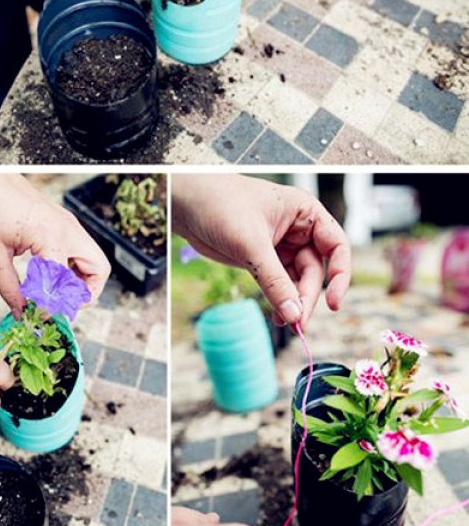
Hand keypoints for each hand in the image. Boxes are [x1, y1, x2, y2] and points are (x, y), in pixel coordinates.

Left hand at [0, 172, 110, 317]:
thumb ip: (10, 288)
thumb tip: (21, 312)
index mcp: (52, 236)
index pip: (66, 283)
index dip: (54, 306)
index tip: (39, 316)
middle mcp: (67, 229)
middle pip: (99, 270)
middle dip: (85, 294)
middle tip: (61, 307)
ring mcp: (67, 223)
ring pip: (92, 260)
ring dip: (79, 281)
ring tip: (53, 294)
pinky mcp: (61, 222)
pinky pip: (78, 250)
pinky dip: (71, 268)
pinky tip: (47, 276)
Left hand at [172, 173, 350, 328]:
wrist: (185, 203)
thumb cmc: (219, 204)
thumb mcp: (251, 244)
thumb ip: (275, 281)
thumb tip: (294, 314)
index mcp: (305, 212)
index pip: (337, 246)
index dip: (340, 275)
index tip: (334, 302)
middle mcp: (297, 228)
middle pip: (316, 270)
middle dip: (307, 296)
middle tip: (297, 321)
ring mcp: (280, 245)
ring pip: (298, 281)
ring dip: (293, 303)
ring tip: (285, 322)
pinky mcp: (262, 259)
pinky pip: (279, 284)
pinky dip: (279, 301)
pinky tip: (277, 316)